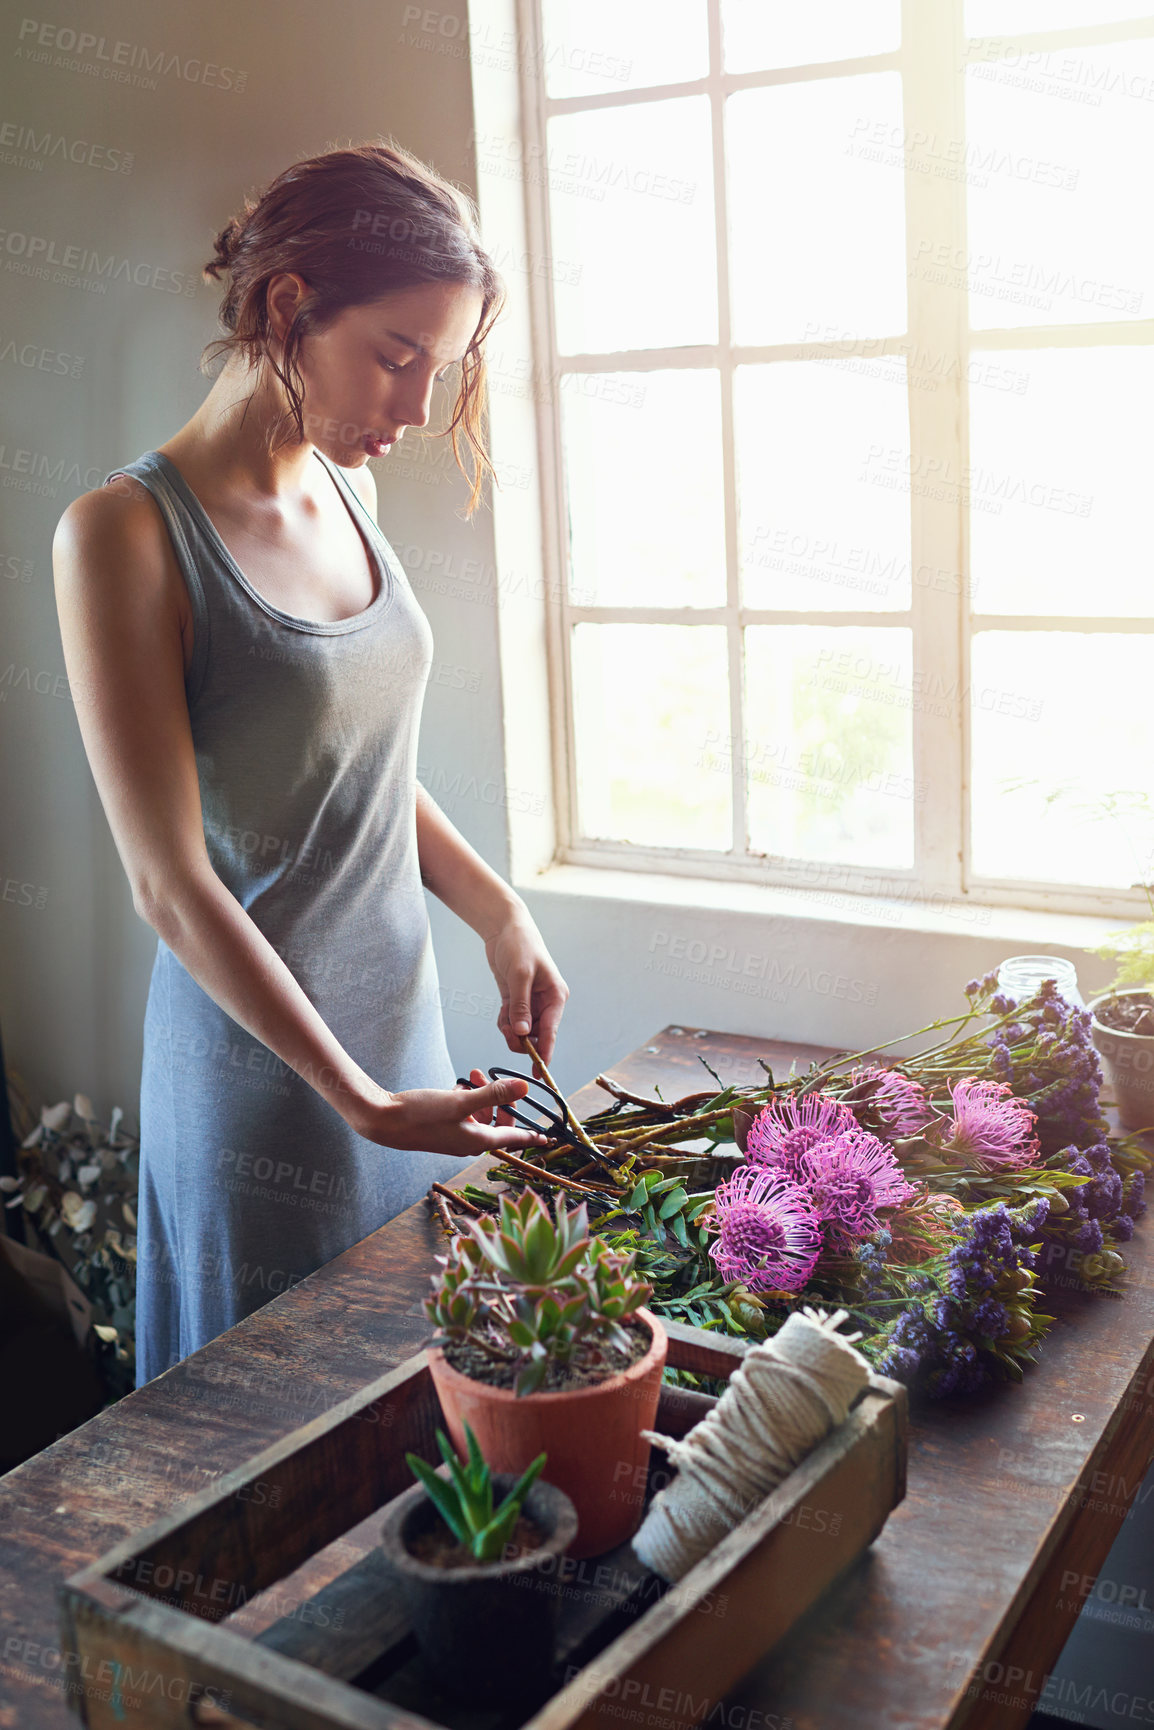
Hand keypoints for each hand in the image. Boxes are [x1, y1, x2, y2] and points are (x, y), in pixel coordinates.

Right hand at [345, 1072, 551, 1158]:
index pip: (514, 1139)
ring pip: (480, 1115)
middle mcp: (468, 1142)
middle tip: (491, 1080)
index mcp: (478, 1141)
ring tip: (471, 1076)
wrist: (383, 1120)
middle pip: (498, 1123)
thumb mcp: (461, 1102)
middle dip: (499, 1100)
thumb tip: (524, 1088)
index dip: (532, 1136)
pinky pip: (464, 1113)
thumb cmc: (420, 1115)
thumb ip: (493, 1094)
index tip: (547, 1138)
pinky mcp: (442, 1127)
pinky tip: (458, 1085)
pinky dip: (465, 1098)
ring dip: (481, 1095)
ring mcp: (454, 1135)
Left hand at [483, 907, 569, 1071]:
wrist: (504, 927)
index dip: (545, 1053)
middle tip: (508, 1030)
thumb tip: (524, 1034)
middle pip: (536, 1036)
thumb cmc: (519, 944)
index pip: (551, 1032)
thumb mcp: (519, 975)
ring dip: (511, 1030)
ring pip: (522, 1031)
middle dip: (521, 1039)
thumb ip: (521, 1006)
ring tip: (503, 1018)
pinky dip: (504, 1022)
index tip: (540, 1073)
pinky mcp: (516, 1000)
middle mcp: (546, 1002)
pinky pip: (511, 1022)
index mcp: (555, 996)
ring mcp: (530, 1003)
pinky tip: (502, 1011)